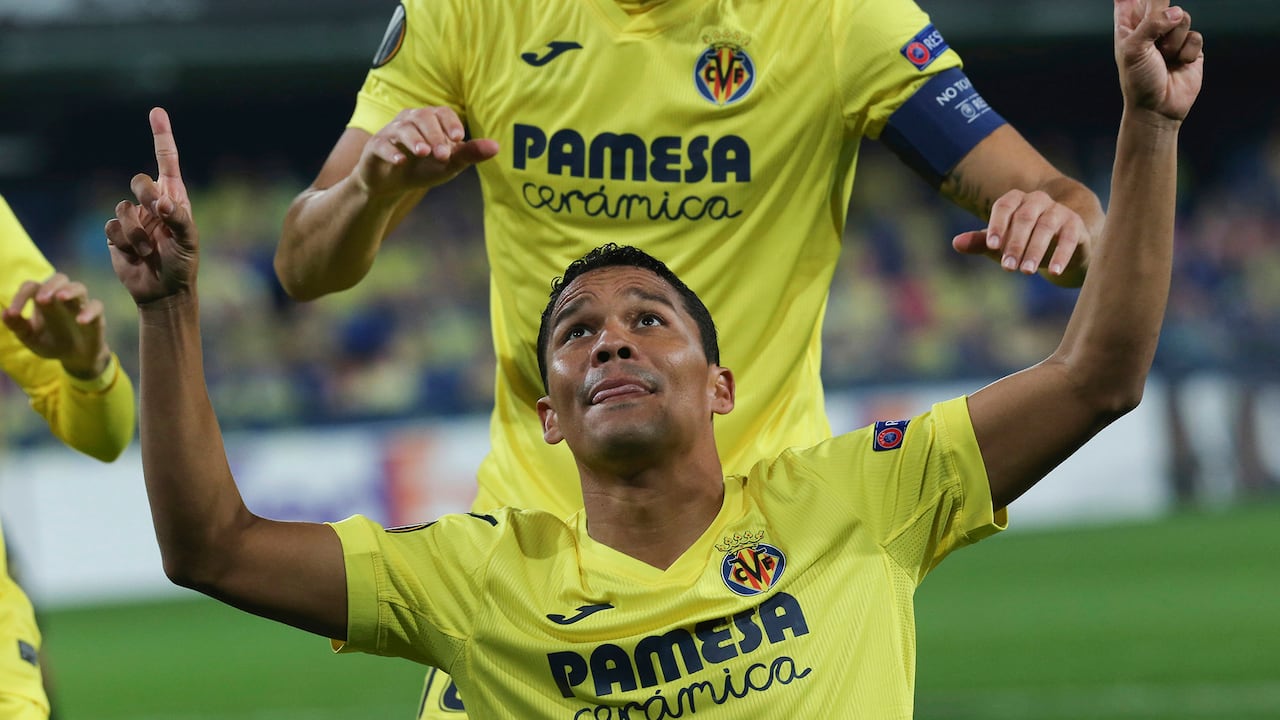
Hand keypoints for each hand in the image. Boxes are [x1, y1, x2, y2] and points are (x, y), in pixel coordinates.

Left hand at [2, 273, 110, 378]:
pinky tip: (80, 321)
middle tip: (41, 300)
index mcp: (43, 299)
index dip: (20, 296)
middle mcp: (61, 298)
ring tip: (61, 298)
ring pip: (79, 287)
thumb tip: (5, 314)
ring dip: (70, 290)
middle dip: (50, 286)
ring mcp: (80, 305)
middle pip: (59, 278)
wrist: (74, 358)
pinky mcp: (96, 316)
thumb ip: (18, 326)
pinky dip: (89, 311)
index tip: (13, 313)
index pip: (32, 287)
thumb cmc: (51, 343)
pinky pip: (96, 306)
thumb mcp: (30, 338)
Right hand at [106, 107, 198, 304]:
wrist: (163, 291)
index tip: (157, 112)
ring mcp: (132, 218)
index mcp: (174, 199)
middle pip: (139, 181)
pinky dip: (125, 242)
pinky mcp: (115, 233)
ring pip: (123, 208)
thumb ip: (178, 218)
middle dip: (147, 197)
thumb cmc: (183, 264)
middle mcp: (152, 204)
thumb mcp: (189, 241)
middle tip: (159, 216)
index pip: (167, 162)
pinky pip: (111, 227)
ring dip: (137, 233)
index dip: (162, 136)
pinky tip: (135, 255)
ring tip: (150, 250)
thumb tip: (161, 202)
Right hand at [353, 106, 499, 195]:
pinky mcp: (375, 147)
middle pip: (423, 117)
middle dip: (435, 135)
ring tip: (425, 153)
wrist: (391, 184)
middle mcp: (410, 121)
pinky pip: (382, 145)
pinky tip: (401, 161)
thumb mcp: (449, 163)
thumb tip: (497, 147)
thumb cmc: (424, 168)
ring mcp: (391, 132)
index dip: (450, 123)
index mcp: (430, 120)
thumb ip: (470, 154)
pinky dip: (391, 152)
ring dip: (415, 140)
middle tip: (443, 155)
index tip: (458, 139)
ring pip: (403, 128)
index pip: (442, 113)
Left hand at [952, 189, 1089, 282]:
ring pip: (1046, 227)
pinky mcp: (1076, 226)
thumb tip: (955, 243)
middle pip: (1024, 218)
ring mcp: (1059, 211)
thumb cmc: (1025, 240)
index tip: (991, 247)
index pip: (1004, 206)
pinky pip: (1069, 238)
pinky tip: (1054, 271)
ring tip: (1026, 272)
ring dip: (1035, 251)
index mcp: (1016, 200)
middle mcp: (1038, 201)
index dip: (997, 224)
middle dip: (1014, 244)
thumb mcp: (1002, 241)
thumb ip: (980, 242)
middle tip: (1007, 268)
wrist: (1064, 239)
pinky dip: (1061, 255)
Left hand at [1114, 0, 1204, 122]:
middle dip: (1160, 9)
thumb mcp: (1134, 50)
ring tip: (1164, 59)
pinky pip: (1196, 36)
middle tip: (1158, 32)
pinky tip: (1178, 66)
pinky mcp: (1190, 48)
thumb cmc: (1138, 81)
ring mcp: (1171, 37)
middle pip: (1160, 0)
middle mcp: (1150, 28)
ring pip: (1182, 18)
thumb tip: (1175, 12)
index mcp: (1128, 26)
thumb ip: (1151, 25)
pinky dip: (1187, 52)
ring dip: (1174, 41)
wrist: (1158, 109)